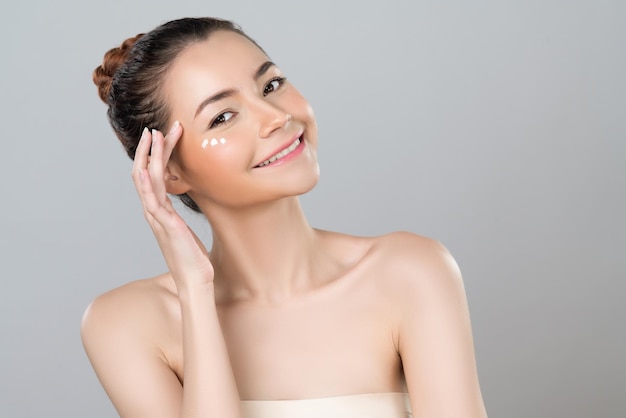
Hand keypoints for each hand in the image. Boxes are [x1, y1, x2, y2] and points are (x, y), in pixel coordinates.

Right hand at [131, 122, 213, 289]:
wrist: (194, 280)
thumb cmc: (192, 257)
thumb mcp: (185, 230)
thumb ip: (179, 216)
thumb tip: (187, 203)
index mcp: (160, 211)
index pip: (155, 177)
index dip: (157, 156)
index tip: (164, 137)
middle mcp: (154, 212)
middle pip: (146, 173)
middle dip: (150, 149)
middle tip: (156, 128)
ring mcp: (157, 218)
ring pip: (147, 180)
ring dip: (149, 157)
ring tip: (154, 135)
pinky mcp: (165, 225)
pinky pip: (152, 199)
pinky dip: (147, 181)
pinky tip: (146, 167)